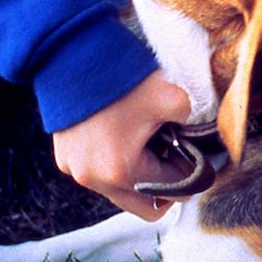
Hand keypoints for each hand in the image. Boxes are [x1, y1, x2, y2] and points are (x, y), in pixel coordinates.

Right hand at [52, 70, 190, 219]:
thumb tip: (196, 137)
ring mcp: (76, 171)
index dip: (191, 173)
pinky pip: (100, 175)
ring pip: (122, 191)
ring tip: (151, 139)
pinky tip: (127, 134)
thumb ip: (195, 124)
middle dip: (167, 184)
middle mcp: (95, 180)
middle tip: (176, 154)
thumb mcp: (174, 98)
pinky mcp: (65, 159)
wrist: (74, 56)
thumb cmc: (124, 78)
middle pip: (145, 205)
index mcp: (122, 171)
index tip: (196, 153)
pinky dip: (118, 164)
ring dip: (141, 174)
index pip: (173, 192)